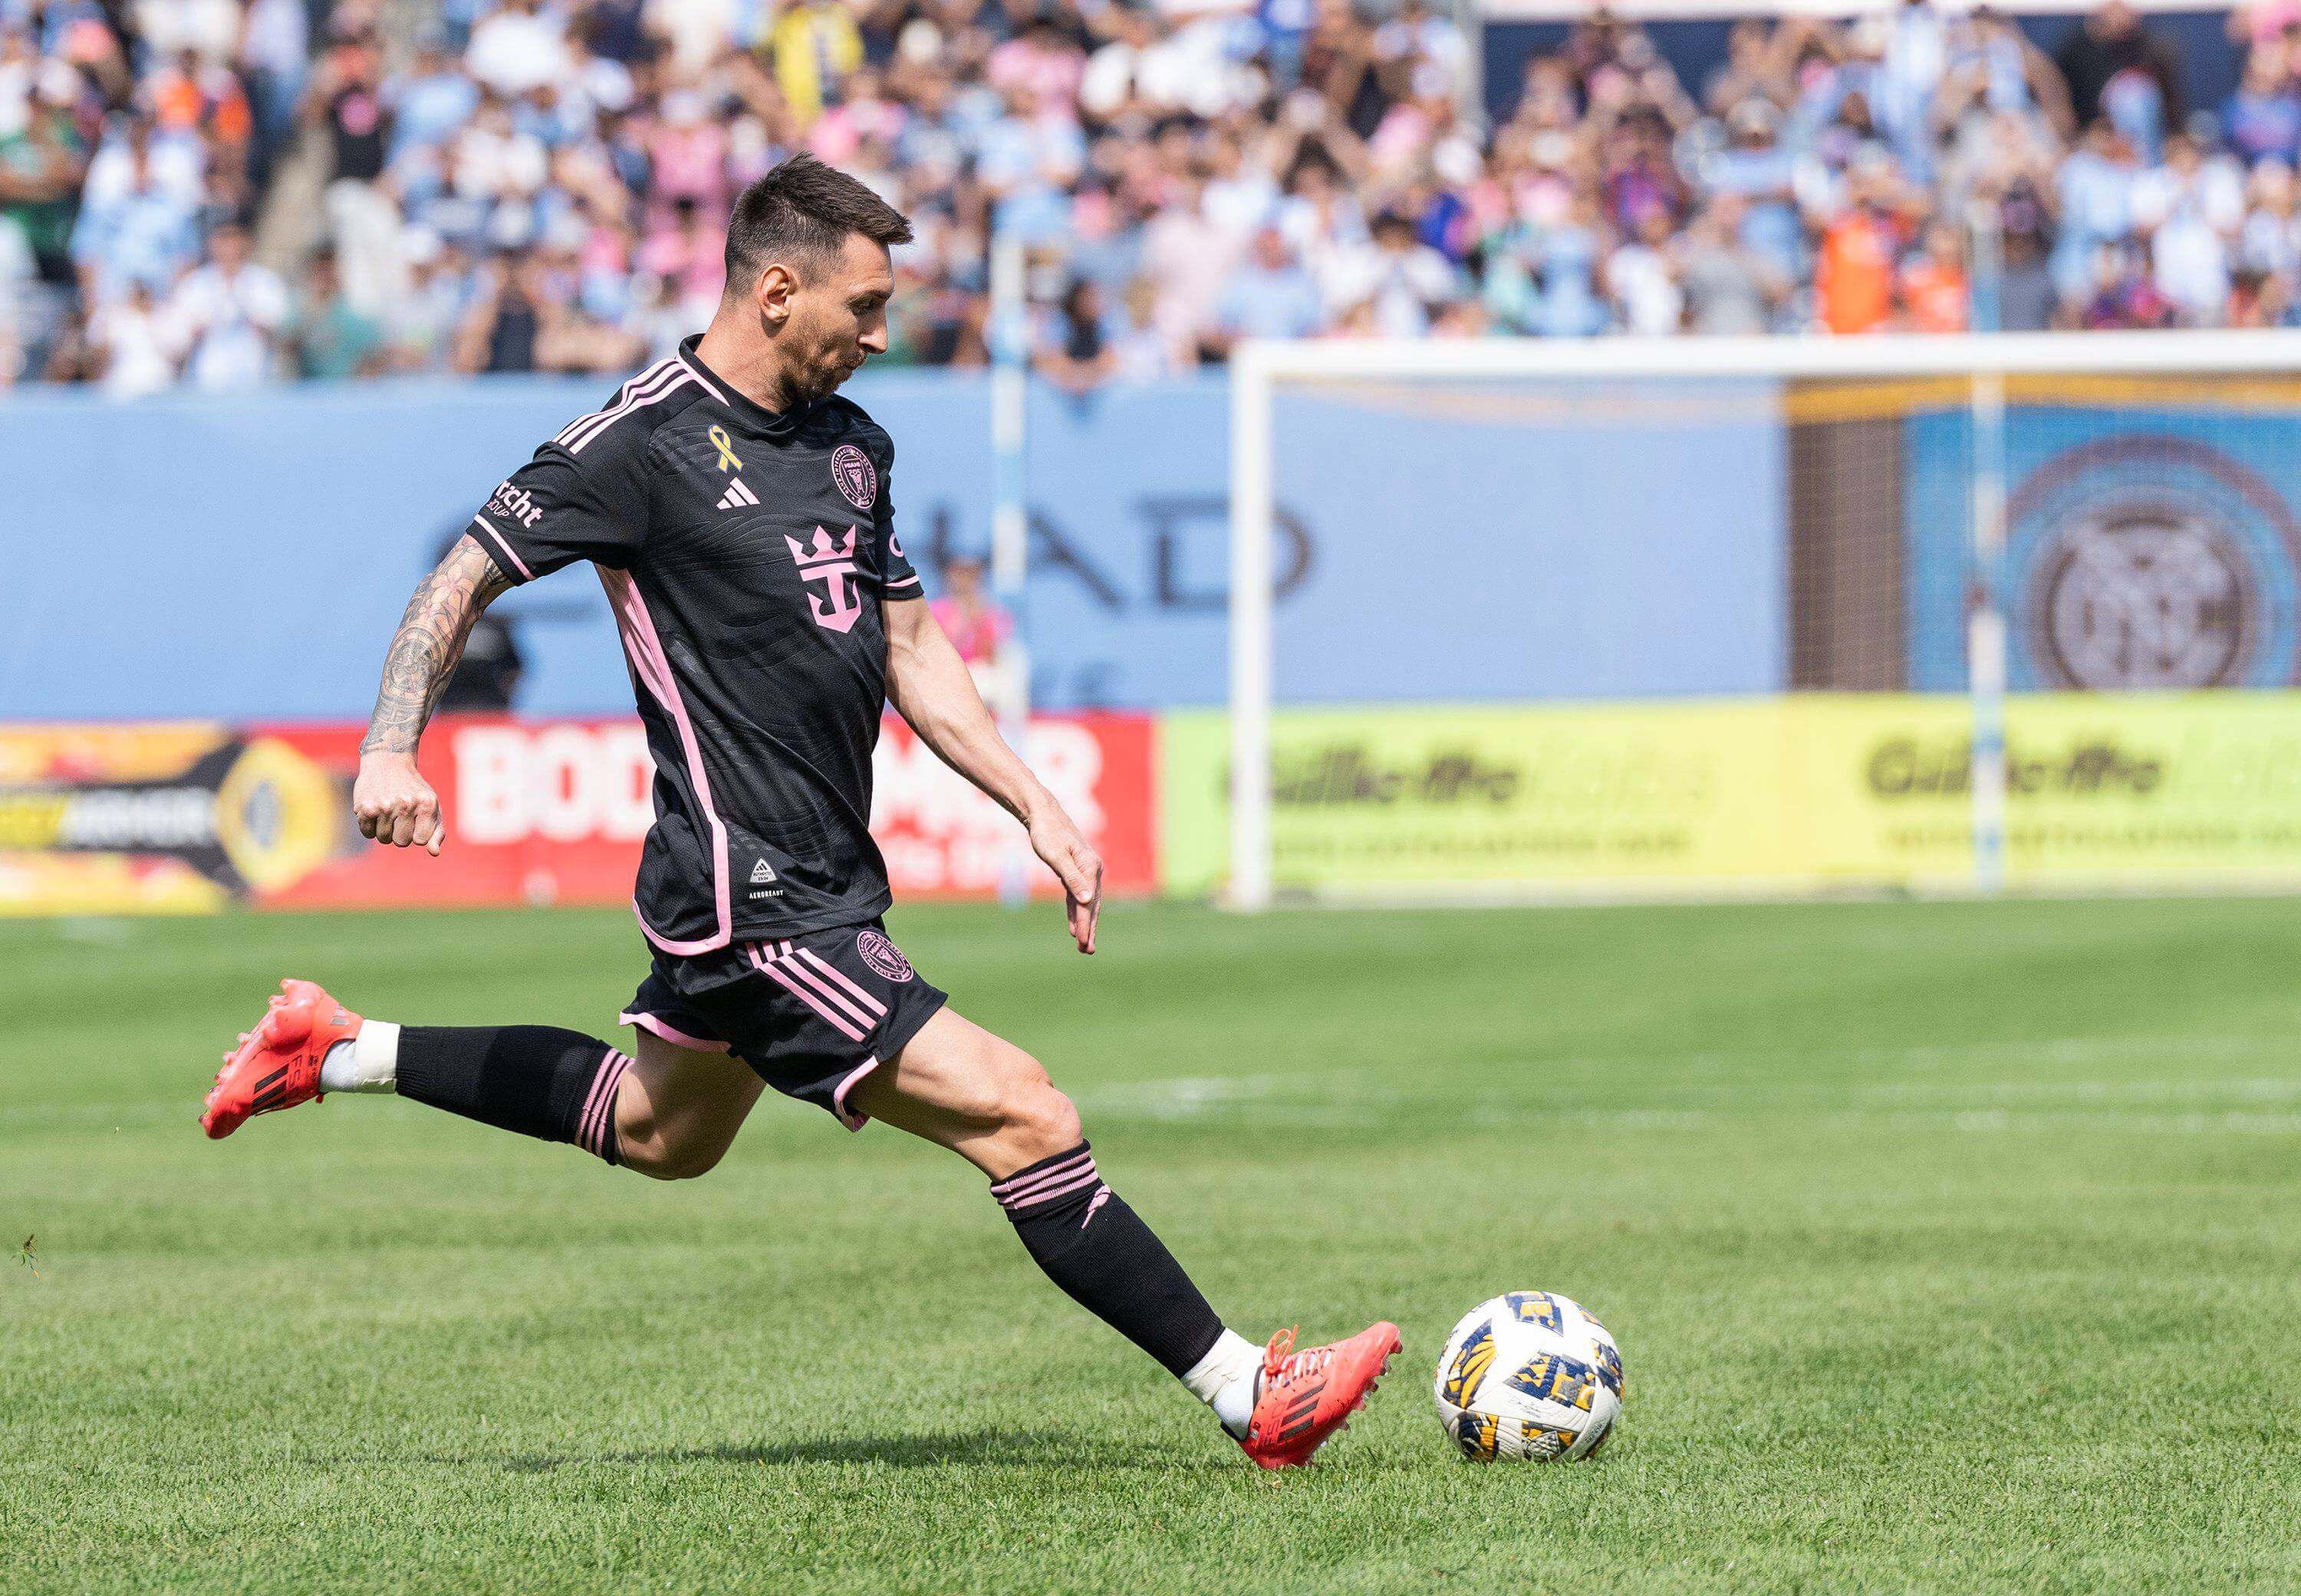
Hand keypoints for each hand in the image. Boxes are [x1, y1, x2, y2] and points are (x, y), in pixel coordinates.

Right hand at [353, 751, 445, 855]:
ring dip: (385, 829)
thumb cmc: (413, 790)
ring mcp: (384, 806)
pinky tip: (375, 810)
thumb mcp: (431, 806)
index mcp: (426, 804)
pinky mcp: (364, 807)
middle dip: (401, 832)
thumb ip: (437, 832)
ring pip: (384, 839)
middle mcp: (405, 804)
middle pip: (401, 842)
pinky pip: (367, 834)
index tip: (415, 819)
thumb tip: (434, 853)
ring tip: (388, 810)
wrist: (388, 763)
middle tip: (400, 813)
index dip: (417, 833)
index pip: (420, 841)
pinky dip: (370, 826)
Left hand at [1028, 807, 1102, 953]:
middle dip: (1089, 929)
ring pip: (1086, 902)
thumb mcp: (1056, 856)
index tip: (1083, 944)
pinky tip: (1073, 924)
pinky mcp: (1075, 870)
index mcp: (1090, 867)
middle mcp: (1092, 870)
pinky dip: (1075, 911)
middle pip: (1091, 905)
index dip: (1085, 925)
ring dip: (1084, 923)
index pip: (1088, 903)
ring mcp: (1085, 870)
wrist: (1044, 814)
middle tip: (1087, 951)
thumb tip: (1088, 900)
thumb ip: (1072, 878)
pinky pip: (1077, 895)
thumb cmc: (1047, 833)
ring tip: (1082, 944)